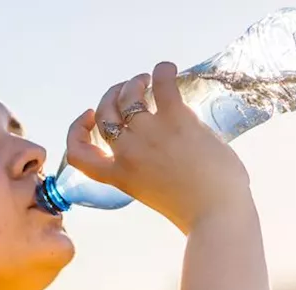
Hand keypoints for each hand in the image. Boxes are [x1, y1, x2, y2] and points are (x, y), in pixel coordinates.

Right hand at [65, 62, 253, 231]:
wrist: (218, 215)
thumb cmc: (198, 213)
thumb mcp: (157, 195)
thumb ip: (151, 173)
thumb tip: (170, 152)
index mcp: (120, 176)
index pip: (79, 153)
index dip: (77, 130)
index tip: (89, 117)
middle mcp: (128, 152)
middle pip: (104, 113)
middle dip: (111, 96)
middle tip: (129, 90)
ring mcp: (149, 134)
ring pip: (128, 95)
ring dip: (134, 83)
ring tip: (147, 80)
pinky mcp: (176, 119)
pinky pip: (162, 83)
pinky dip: (162, 71)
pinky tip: (167, 69)